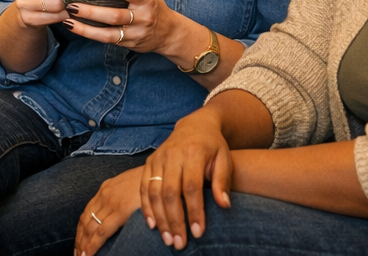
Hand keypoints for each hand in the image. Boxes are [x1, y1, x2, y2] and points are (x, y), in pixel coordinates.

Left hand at [61, 0, 179, 53]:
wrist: (168, 33)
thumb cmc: (152, 5)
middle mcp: (143, 17)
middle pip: (115, 15)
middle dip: (91, 11)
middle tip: (71, 3)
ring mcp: (136, 33)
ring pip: (109, 32)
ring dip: (86, 26)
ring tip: (68, 16)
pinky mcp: (128, 44)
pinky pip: (107, 40)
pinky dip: (89, 34)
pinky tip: (74, 26)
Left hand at [74, 165, 143, 255]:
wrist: (162, 174)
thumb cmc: (151, 182)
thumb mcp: (131, 187)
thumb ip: (122, 198)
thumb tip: (119, 213)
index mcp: (106, 189)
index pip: (87, 213)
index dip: (80, 230)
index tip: (78, 244)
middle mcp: (105, 195)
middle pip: (85, 221)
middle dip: (79, 240)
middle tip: (76, 255)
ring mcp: (111, 202)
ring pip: (90, 227)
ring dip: (83, 244)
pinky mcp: (121, 209)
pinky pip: (102, 230)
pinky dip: (93, 243)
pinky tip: (89, 253)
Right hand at [139, 108, 233, 249]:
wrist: (195, 125)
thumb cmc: (213, 146)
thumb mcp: (224, 159)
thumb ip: (223, 182)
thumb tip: (224, 205)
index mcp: (193, 153)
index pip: (191, 186)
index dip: (194, 211)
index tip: (198, 232)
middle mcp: (172, 155)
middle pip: (169, 192)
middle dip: (174, 220)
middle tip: (179, 243)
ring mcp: (157, 158)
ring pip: (153, 192)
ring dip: (159, 218)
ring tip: (167, 239)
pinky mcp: (149, 162)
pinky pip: (143, 187)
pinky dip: (146, 207)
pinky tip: (152, 224)